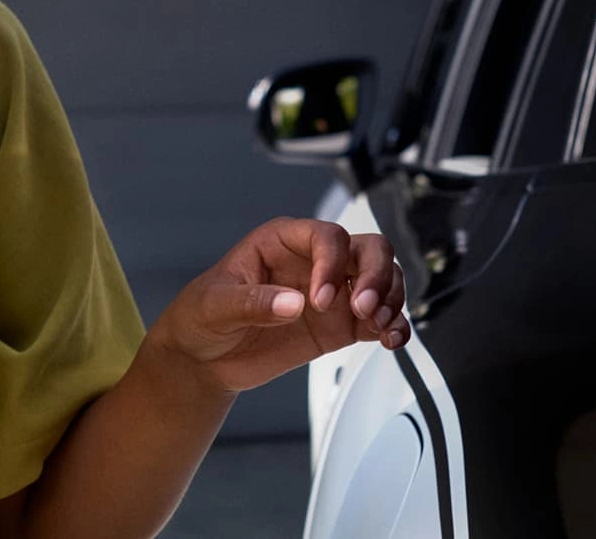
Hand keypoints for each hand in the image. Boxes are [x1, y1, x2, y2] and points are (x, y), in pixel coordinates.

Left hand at [150, 217, 411, 392]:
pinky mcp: (339, 324)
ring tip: (380, 325)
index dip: (331, 263)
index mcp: (283, 242)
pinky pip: (379, 318)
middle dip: (375, 276)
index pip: (326, 236)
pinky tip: (392, 339)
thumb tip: (293, 303)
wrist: (203, 359)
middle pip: (368, 249)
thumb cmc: (201, 317)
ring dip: (390, 298)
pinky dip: (393, 326)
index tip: (318, 300)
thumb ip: (253, 303)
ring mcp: (332, 292)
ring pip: (382, 279)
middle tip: (363, 307)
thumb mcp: (215, 306)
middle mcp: (314, 262)